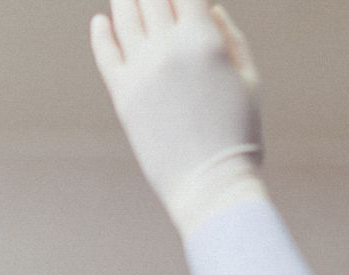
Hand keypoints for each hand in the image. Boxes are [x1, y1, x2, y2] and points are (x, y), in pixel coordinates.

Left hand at [91, 0, 261, 229]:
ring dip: (124, 0)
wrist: (210, 182)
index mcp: (204, 39)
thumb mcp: (248, 77)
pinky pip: (105, 54)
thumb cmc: (239, 133)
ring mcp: (142, 71)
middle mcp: (168, 48)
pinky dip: (101, 33)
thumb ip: (228, 35)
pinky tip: (100, 22)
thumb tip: (206, 8)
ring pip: (125, 18)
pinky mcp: (123, 96)